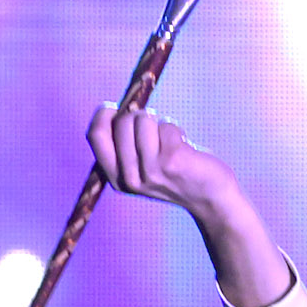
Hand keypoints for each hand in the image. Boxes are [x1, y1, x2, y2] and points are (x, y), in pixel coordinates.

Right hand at [86, 103, 245, 227]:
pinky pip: (166, 126)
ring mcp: (150, 171)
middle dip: (139, 116)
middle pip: (121, 123)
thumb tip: (116, 108)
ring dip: (158, 123)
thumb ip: (126, 146)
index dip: (104, 115)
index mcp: (117, 179)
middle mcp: (130, 178)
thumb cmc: (176, 174)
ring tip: (170, 141)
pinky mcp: (171, 162)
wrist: (210, 198)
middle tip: (154, 130)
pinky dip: (176, 130)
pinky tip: (184, 148)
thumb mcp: (143, 167)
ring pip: (142, 120)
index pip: (96, 136)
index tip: (116, 108)